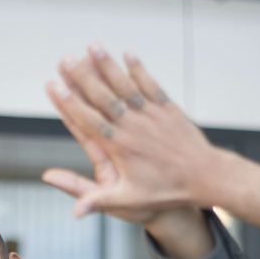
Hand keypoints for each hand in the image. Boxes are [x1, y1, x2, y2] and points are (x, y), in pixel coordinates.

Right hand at [44, 45, 218, 258]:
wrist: (205, 178)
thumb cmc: (167, 191)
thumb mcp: (130, 201)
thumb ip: (100, 202)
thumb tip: (76, 212)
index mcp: (120, 147)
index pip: (89, 121)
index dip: (69, 103)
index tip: (54, 86)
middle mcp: (134, 127)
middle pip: (103, 97)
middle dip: (82, 77)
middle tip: (65, 59)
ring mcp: (151, 115)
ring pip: (125, 86)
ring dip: (108, 65)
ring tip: (92, 46)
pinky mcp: (168, 109)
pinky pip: (151, 85)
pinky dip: (139, 69)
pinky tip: (128, 54)